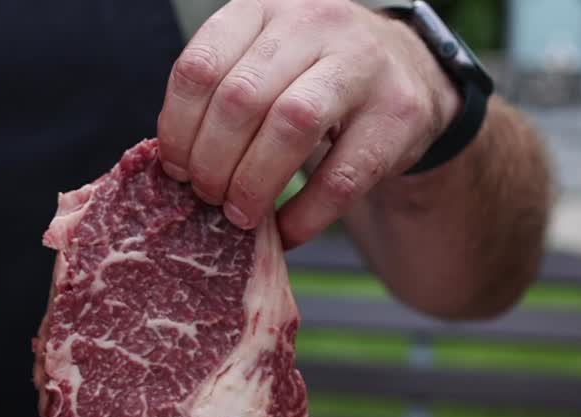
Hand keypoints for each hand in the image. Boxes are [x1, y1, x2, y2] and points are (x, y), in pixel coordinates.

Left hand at [156, 0, 460, 247]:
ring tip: (240, 216)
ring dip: (253, 184)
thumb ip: (219, 95)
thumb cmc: (311, 77)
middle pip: (241, 99)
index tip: (175, 169)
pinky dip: (305, 215)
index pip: (200, 67)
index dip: (177, 128)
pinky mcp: (398, 114)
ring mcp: (362, 64)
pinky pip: (341, 176)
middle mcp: (313, 23)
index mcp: (262, 9)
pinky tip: (286, 230)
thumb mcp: (262, 62)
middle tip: (207, 197)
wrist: (407, 72)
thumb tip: (173, 164)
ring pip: (291, 125)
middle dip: (213, 162)